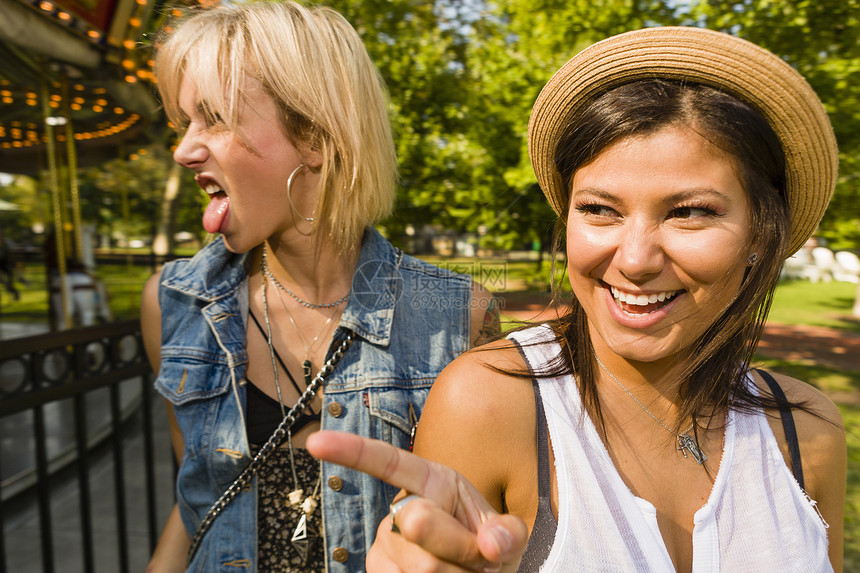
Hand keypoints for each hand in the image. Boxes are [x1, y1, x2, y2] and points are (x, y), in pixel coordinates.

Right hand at [306, 430, 528, 571]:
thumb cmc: (489, 546)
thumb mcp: (506, 534)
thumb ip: (506, 534)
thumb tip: (491, 544)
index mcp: (429, 481)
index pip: (388, 463)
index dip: (352, 451)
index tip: (316, 442)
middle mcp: (398, 509)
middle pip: (420, 528)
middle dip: (462, 551)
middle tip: (478, 558)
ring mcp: (384, 545)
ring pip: (420, 568)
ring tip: (463, 572)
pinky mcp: (376, 571)